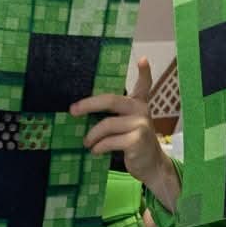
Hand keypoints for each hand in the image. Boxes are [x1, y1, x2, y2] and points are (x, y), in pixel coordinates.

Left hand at [71, 58, 180, 209]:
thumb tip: (83, 112)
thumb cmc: (135, 146)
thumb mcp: (128, 127)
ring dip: (92, 135)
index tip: (141, 60)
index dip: (144, 72)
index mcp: (139, 105)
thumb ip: (115, 116)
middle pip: (110, 101)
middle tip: (73, 111)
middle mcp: (141, 110)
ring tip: (86, 142)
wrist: (152, 167)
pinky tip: (95, 151)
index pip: (144, 85)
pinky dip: (99, 147)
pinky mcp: (137, 139)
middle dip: (88, 105)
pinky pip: (110, 141)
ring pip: (106, 125)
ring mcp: (140, 124)